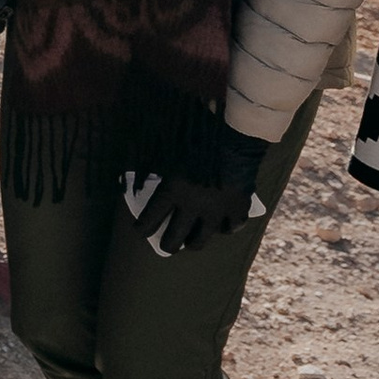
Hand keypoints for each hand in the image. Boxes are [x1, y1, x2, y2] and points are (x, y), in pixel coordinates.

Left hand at [146, 125, 268, 258]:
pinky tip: (222, 226)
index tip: (141, 230)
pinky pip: (230, 229)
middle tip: (167, 245)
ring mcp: (216, 212)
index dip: (142, 228)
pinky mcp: (237, 210)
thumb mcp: (171, 152)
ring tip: (191, 241)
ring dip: (193, 243)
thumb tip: (143, 176)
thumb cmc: (198, 137)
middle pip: (173, 239)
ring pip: (200, 241)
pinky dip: (225, 229)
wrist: (234, 134)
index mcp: (172, 191)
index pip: (149, 221)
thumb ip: (159, 168)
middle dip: (167, 245)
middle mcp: (191, 207)